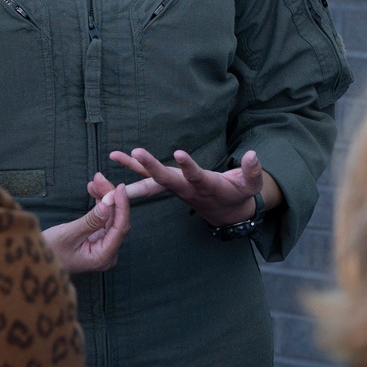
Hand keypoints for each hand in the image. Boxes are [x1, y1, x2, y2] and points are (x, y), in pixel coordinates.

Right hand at [42, 182, 129, 273]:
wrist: (37, 266)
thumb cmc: (49, 254)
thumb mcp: (67, 235)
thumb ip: (90, 221)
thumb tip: (107, 205)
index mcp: (103, 256)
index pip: (120, 228)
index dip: (122, 206)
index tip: (119, 187)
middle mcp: (107, 253)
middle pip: (116, 220)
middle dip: (110, 197)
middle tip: (99, 178)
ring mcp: (103, 247)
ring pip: (110, 218)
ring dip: (104, 198)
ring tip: (95, 181)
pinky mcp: (96, 241)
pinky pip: (103, 220)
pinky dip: (99, 205)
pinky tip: (94, 191)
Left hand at [92, 147, 281, 228]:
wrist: (227, 213)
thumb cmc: (240, 194)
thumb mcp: (251, 185)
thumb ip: (252, 171)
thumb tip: (253, 154)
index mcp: (207, 187)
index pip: (196, 177)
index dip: (188, 166)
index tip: (178, 153)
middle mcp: (187, 189)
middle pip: (166, 179)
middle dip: (151, 167)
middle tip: (137, 152)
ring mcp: (176, 188)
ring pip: (151, 181)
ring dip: (132, 170)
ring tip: (113, 155)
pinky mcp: (170, 184)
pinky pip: (148, 177)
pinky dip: (132, 168)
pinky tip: (116, 156)